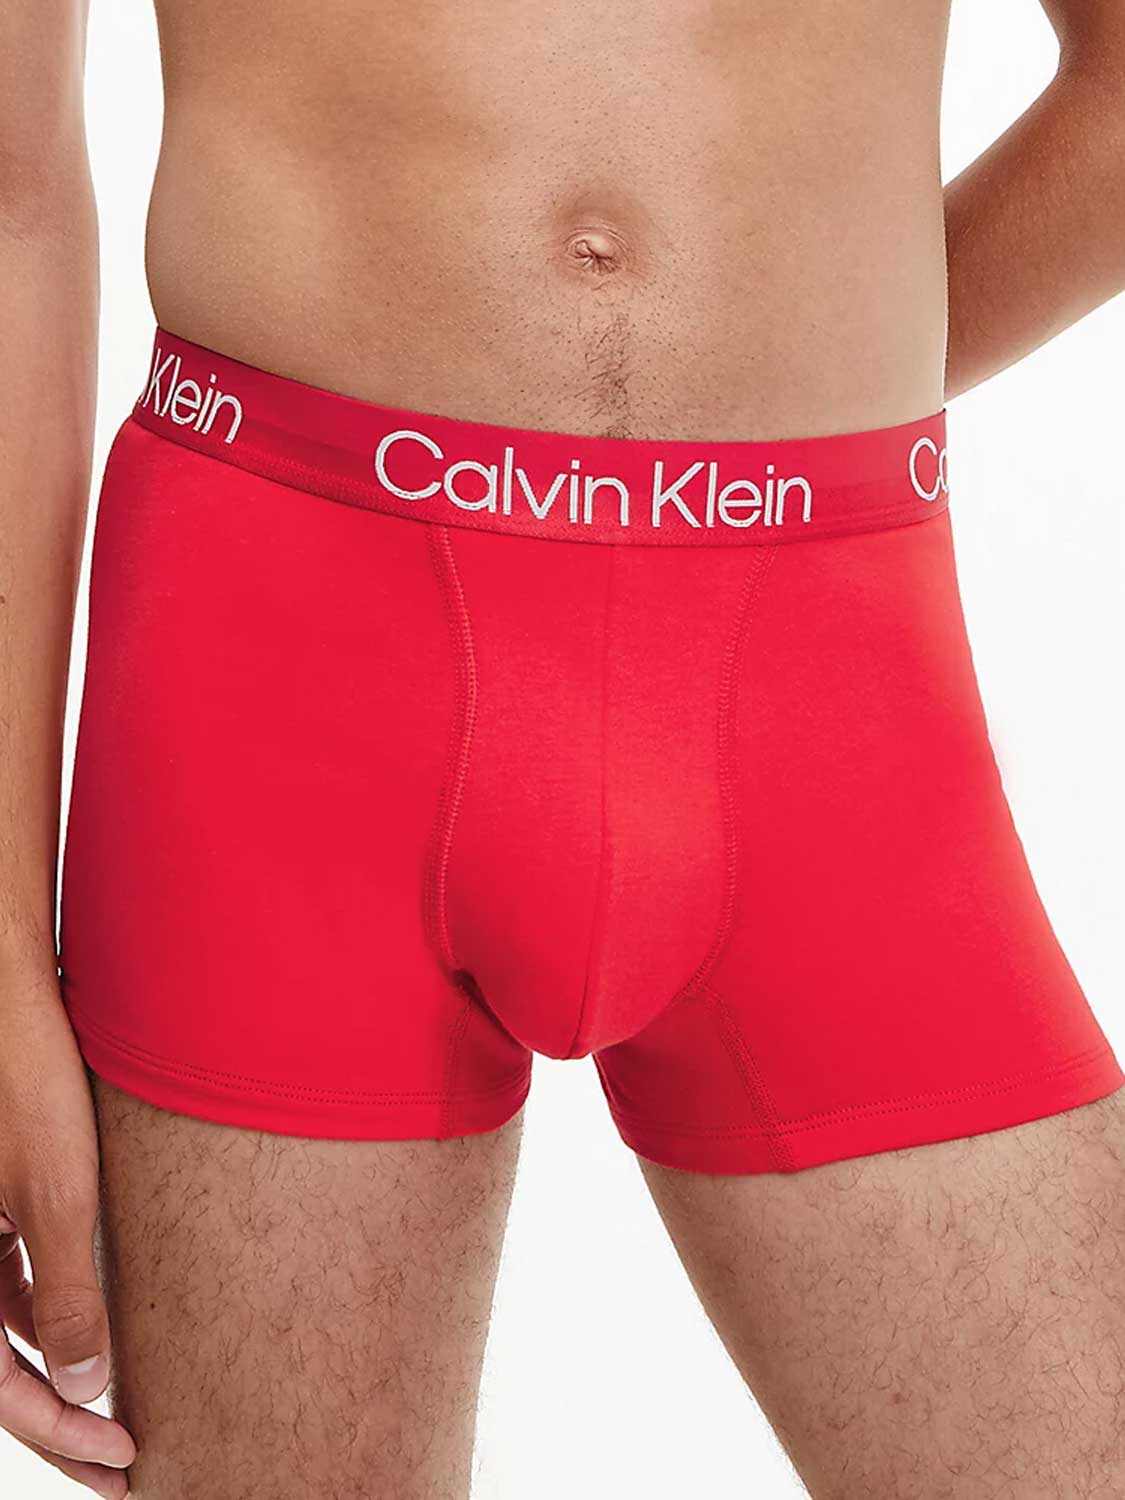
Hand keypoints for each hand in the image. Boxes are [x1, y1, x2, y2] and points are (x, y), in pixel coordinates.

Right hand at [1, 974, 135, 1497]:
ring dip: (54, 1370)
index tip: (121, 1462)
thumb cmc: (27, 1082)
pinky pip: (7, 1283)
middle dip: (57, 1421)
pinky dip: (47, 1314)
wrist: (8, 997)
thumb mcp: (56, 1192)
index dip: (59, 1433)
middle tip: (120, 1468)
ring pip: (2, 1330)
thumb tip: (84, 1382)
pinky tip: (93, 1332)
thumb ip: (64, 1291)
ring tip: (116, 1408)